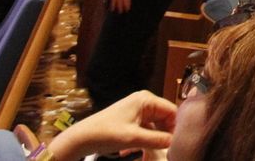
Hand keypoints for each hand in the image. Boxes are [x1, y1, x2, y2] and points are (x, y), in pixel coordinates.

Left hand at [46, 90, 175, 158]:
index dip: (175, 127)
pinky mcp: (129, 119)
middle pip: (163, 119)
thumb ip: (157, 139)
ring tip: (142, 154)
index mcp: (146, 100)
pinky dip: (141, 141)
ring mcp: (136, 110)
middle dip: (161, 136)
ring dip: (150, 141)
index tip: (174, 144)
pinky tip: (130, 152)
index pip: (171, 111)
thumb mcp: (134, 139)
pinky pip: (144, 129)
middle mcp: (143, 101)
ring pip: (154, 126)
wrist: (79, 139)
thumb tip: (174, 142)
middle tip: (159, 151)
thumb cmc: (105, 134)